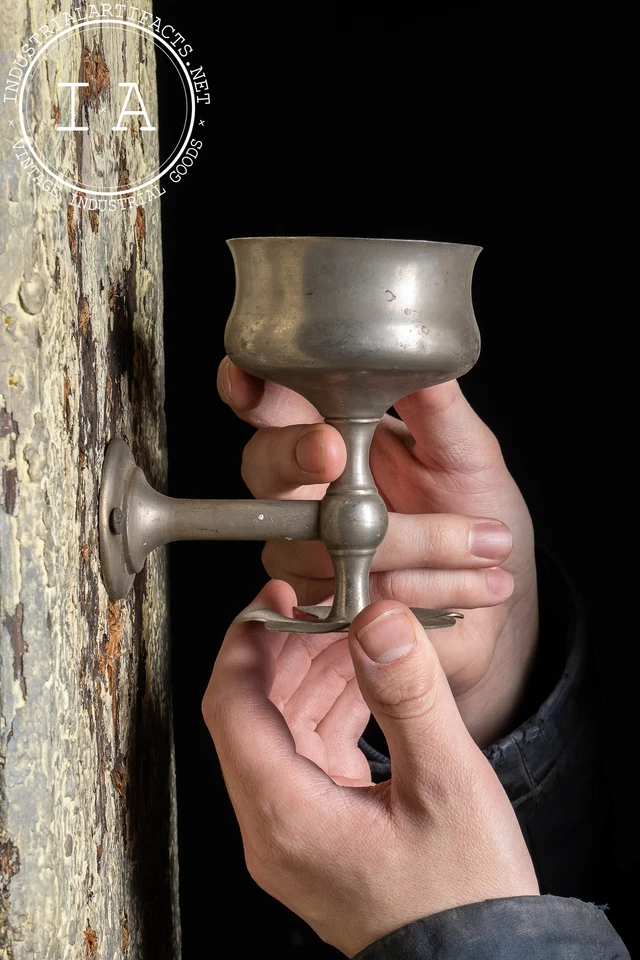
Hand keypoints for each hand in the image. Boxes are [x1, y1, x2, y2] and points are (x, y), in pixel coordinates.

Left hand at [202, 582, 539, 956]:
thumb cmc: (464, 897)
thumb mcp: (445, 784)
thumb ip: (407, 695)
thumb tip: (376, 619)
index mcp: (286, 817)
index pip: (231, 707)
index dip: (247, 641)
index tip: (276, 596)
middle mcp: (275, 828)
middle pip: (254, 713)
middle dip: (288, 650)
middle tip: (328, 606)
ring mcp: (295, 834)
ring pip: (282, 731)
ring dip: (313, 676)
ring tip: (355, 633)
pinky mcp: (321, 833)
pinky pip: (309, 754)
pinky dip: (332, 709)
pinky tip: (366, 681)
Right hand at [217, 360, 538, 746]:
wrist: (499, 582)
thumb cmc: (475, 504)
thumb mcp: (466, 448)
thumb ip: (434, 403)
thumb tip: (412, 350)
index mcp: (334, 431)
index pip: (273, 405)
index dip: (249, 389)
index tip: (247, 381)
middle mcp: (308, 487)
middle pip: (263, 465)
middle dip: (294, 455)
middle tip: (331, 450)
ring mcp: (307, 547)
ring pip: (315, 542)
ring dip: (411, 543)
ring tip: (482, 542)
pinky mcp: (325, 603)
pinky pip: (349, 596)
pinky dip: (420, 587)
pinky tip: (471, 584)